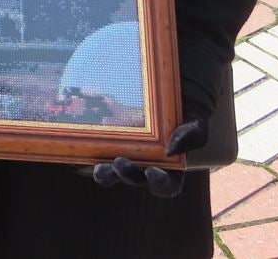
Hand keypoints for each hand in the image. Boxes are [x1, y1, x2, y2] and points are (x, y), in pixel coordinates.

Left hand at [90, 119, 206, 197]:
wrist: (165, 90)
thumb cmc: (184, 112)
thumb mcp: (195, 122)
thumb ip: (192, 135)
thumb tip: (171, 150)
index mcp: (168, 168)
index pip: (165, 186)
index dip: (159, 184)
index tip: (152, 172)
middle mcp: (144, 165)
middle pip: (133, 179)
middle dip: (125, 176)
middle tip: (119, 163)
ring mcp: (124, 154)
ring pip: (111, 172)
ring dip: (104, 174)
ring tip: (99, 166)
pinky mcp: (107, 141)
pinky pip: (95, 152)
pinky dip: (87, 152)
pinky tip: (81, 145)